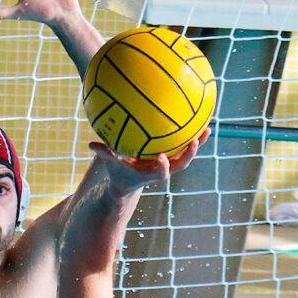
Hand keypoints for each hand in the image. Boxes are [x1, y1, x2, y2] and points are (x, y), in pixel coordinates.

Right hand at [91, 127, 209, 187]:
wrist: (128, 182)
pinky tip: (195, 116)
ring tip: (208, 127)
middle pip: (182, 164)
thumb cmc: (118, 172)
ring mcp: (170, 162)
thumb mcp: (109, 163)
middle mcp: (164, 169)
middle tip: (195, 141)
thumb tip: (89, 144)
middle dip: (190, 154)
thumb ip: (103, 154)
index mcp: (152, 174)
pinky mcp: (171, 155)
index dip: (163, 166)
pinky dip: (190, 133)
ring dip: (198, 142)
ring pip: (187, 154)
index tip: (162, 156)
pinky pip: (183, 143)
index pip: (161, 173)